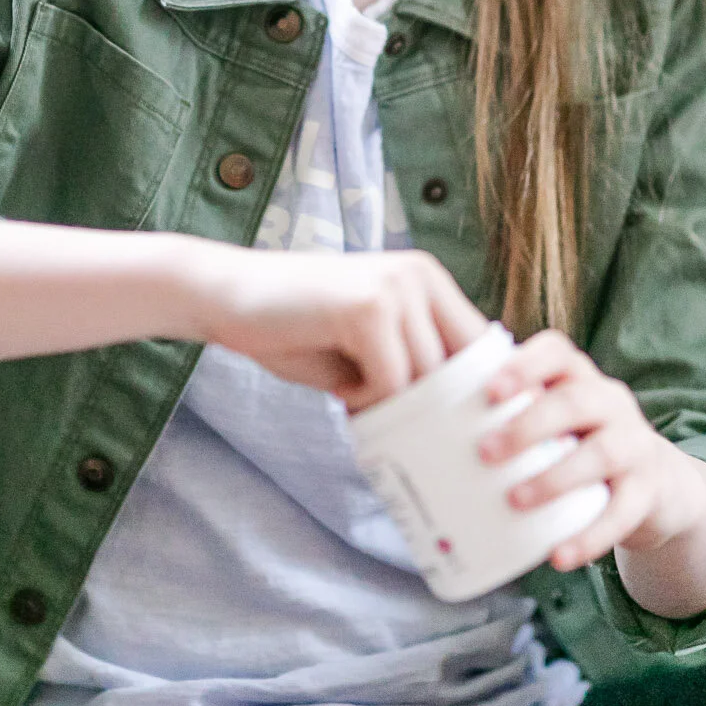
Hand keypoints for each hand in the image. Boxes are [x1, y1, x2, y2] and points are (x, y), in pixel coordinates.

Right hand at [187, 245, 488, 410]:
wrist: (224, 296)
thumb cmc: (295, 329)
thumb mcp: (368, 345)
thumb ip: (412, 366)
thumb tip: (463, 421)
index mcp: (428, 280)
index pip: (481, 345)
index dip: (473, 393)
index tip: (451, 430)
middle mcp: (420, 275)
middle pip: (462, 368)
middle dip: (436, 409)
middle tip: (402, 430)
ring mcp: (396, 287)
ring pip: (427, 379)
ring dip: (393, 405)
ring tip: (356, 398)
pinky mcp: (367, 307)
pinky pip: (391, 381)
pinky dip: (366, 399)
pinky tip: (340, 388)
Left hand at [476, 329, 705, 571]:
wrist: (658, 485)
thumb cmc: (581, 445)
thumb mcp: (556, 421)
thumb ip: (511, 417)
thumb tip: (424, 437)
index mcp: (579, 378)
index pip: (556, 352)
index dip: (524, 365)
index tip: (489, 389)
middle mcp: (611, 402)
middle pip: (576, 400)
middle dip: (529, 425)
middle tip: (486, 453)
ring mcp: (636, 445)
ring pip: (602, 452)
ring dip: (555, 477)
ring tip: (516, 501)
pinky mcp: (648, 492)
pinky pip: (623, 512)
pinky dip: (590, 536)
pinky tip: (559, 556)